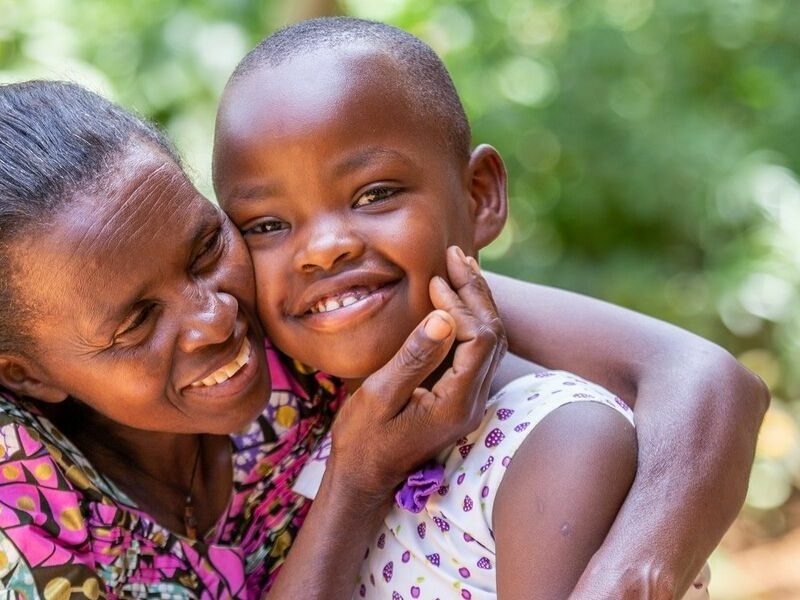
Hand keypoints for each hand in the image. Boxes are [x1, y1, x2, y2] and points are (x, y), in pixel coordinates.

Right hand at [328, 246, 506, 499]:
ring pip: (492, 341)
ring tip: (461, 266)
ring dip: (478, 301)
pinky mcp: (461, 395)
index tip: (433, 283)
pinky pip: (479, 349)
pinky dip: (471, 317)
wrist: (366, 477)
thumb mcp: (378, 397)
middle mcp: (472, 402)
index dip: (460, 305)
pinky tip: (458, 297)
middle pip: (494, 336)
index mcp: (455, 404)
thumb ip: (413, 358)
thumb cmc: (364, 440)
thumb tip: (444, 316)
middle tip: (456, 256)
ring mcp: (470, 400)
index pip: (477, 340)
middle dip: (476, 292)